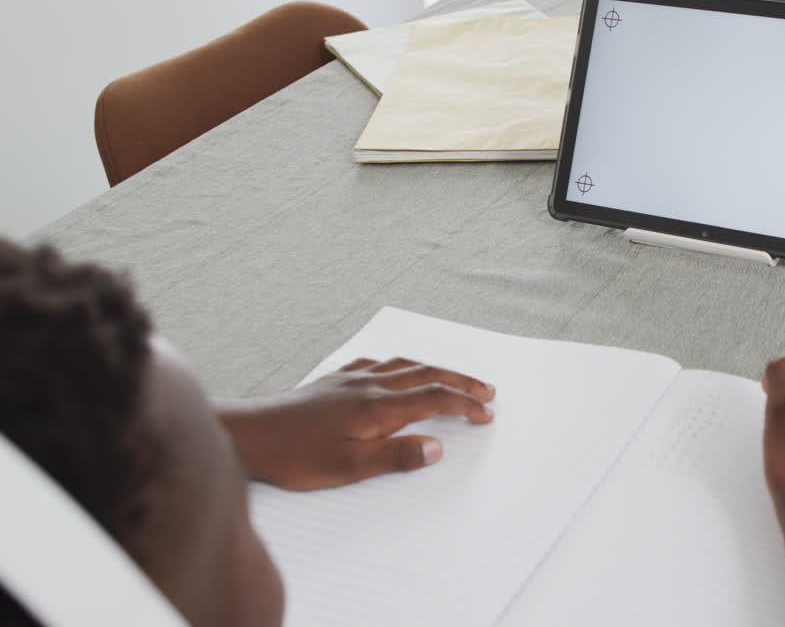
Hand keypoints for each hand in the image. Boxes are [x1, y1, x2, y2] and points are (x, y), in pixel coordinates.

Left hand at [219, 357, 495, 489]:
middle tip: (487, 390)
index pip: (434, 400)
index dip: (465, 406)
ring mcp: (351, 379)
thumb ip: (395, 457)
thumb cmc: (294, 456)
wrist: (251, 434)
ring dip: (435, 369)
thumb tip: (436, 448)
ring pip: (405, 365)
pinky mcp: (333, 380)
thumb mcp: (348, 468)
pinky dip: (398, 364)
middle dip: (461, 382)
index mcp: (378, 407)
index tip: (486, 413)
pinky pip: (376, 363)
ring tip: (453, 376)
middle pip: (427, 375)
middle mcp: (369, 386)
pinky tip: (395, 369)